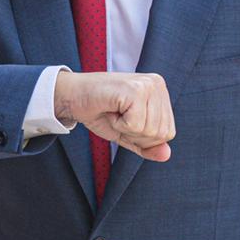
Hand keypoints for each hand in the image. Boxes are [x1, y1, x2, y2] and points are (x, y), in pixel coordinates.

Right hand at [52, 71, 173, 161]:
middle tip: (117, 117)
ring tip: (114, 112)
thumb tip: (166, 155)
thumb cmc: (99, 111)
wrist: (71, 96)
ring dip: (125, 129)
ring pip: (149, 130)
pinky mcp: (135, 89)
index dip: (143, 138)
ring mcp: (147, 85)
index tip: (125, 120)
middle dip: (135, 135)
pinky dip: (119, 124)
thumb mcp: (127, 133)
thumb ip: (147, 145)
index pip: (168, 132)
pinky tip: (110, 109)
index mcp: (160, 92)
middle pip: (160, 133)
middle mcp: (157, 84)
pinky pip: (135, 125)